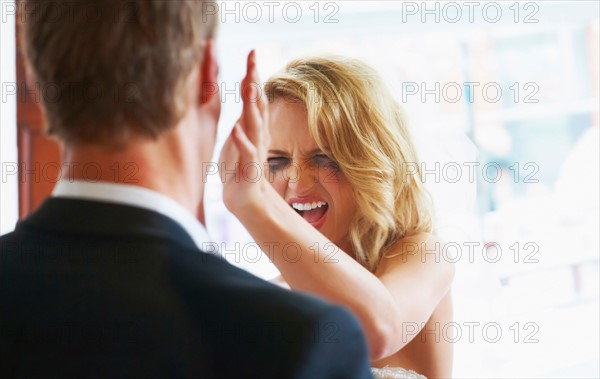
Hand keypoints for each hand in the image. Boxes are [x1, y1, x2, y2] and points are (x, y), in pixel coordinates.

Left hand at [218, 50, 270, 217]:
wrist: (246, 198)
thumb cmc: (240, 166)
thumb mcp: (239, 134)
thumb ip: (244, 112)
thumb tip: (246, 88)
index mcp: (253, 126)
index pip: (255, 96)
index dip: (254, 74)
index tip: (252, 52)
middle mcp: (257, 135)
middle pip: (258, 104)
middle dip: (255, 81)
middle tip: (253, 59)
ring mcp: (254, 150)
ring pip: (254, 125)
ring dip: (252, 106)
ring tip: (249, 87)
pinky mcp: (249, 168)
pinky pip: (247, 152)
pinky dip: (242, 141)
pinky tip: (236, 129)